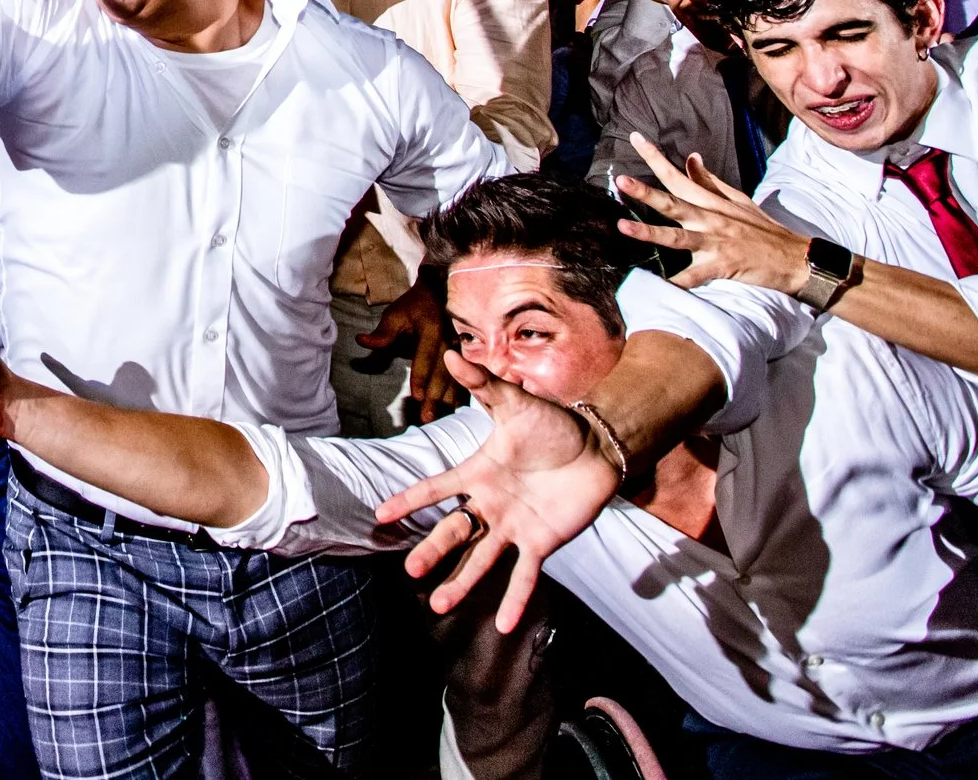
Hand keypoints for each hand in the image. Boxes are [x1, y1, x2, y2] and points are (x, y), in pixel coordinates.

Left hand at [360, 281, 462, 421]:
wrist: (441, 292)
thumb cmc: (415, 306)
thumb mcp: (396, 314)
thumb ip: (382, 332)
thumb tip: (361, 340)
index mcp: (432, 328)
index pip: (426, 355)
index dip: (421, 375)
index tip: (417, 395)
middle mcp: (450, 339)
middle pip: (443, 371)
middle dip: (435, 395)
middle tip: (426, 416)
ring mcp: (461, 348)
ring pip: (457, 376)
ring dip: (448, 398)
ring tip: (438, 417)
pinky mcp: (467, 354)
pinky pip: (465, 376)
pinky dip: (459, 393)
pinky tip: (453, 409)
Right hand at [375, 349, 618, 629]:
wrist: (596, 447)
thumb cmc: (552, 424)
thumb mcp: (516, 403)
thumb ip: (485, 385)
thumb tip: (455, 352)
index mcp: (477, 473)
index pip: (436, 489)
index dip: (410, 501)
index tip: (381, 515)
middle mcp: (489, 504)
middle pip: (454, 531)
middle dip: (432, 551)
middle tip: (410, 571)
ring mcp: (514, 527)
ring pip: (482, 559)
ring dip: (462, 583)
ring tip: (439, 605)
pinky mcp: (542, 543)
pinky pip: (525, 575)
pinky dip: (515, 600)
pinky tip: (504, 625)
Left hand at [611, 134, 809, 293]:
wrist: (795, 257)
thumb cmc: (763, 229)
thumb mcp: (738, 200)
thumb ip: (710, 181)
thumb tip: (690, 158)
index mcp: (712, 202)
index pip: (678, 176)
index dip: (655, 157)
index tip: (635, 138)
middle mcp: (710, 219)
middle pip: (673, 203)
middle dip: (646, 192)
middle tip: (621, 180)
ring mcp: (716, 243)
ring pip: (677, 237)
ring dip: (650, 233)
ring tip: (623, 227)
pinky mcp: (723, 266)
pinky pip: (695, 277)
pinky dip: (678, 283)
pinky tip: (659, 286)